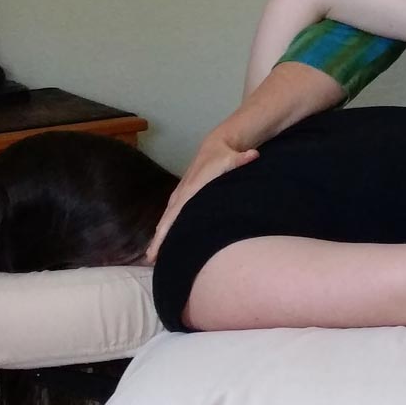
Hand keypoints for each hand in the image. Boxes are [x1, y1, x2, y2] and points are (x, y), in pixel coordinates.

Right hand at [145, 136, 259, 262]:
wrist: (216, 145)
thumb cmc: (225, 156)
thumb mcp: (234, 157)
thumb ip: (242, 159)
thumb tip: (254, 154)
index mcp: (191, 189)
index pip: (175, 213)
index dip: (166, 229)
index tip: (158, 245)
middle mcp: (182, 193)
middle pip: (166, 220)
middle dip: (158, 239)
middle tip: (151, 259)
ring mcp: (180, 195)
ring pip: (166, 219)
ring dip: (159, 236)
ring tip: (153, 256)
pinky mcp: (182, 196)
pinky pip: (170, 215)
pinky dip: (164, 228)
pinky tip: (162, 240)